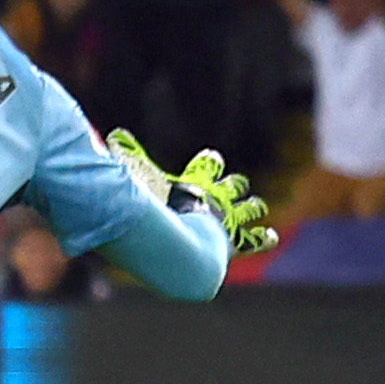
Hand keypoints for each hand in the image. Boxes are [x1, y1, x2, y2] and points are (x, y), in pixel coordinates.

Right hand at [109, 130, 278, 256]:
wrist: (181, 248)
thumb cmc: (160, 217)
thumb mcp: (140, 185)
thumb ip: (127, 159)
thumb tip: (112, 135)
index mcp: (199, 184)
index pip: (207, 167)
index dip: (209, 162)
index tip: (213, 156)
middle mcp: (218, 200)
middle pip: (231, 186)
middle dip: (234, 185)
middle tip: (238, 182)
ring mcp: (230, 221)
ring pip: (248, 209)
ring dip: (253, 206)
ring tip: (257, 205)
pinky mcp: (237, 243)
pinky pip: (256, 240)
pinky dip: (264, 237)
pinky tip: (271, 236)